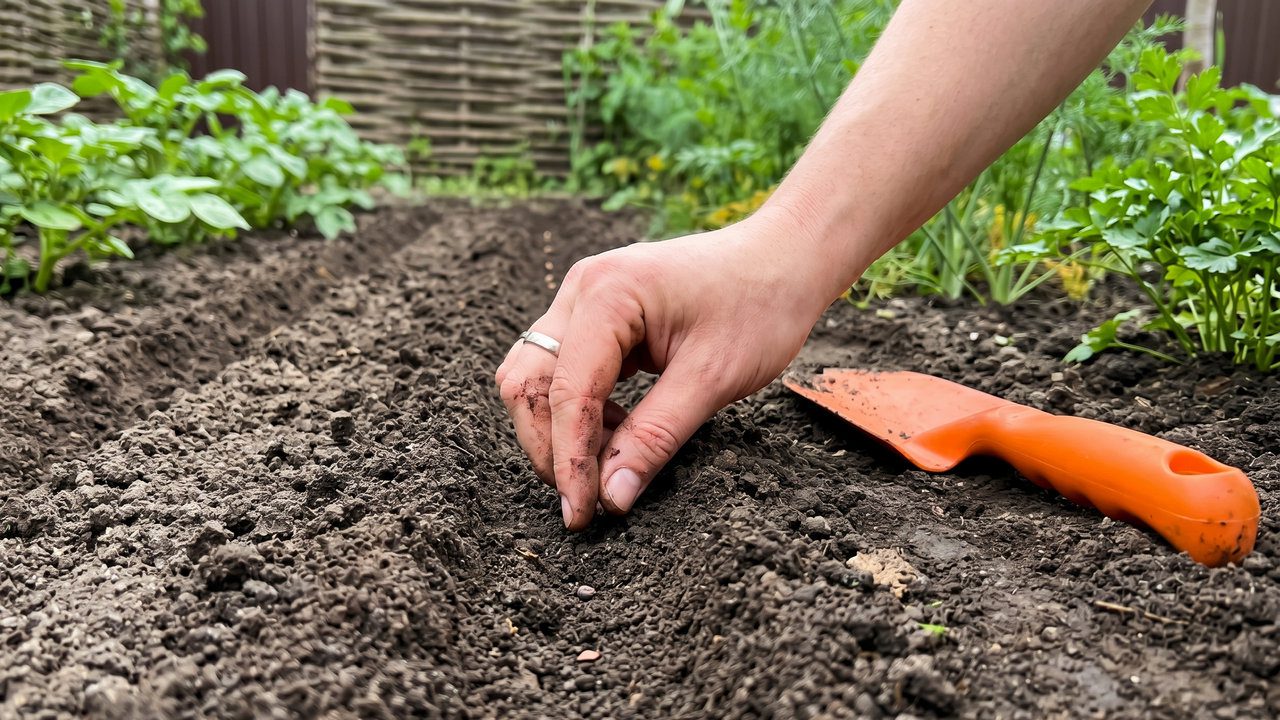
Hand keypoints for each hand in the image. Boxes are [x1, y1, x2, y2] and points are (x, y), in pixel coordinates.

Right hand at [496, 211, 831, 528]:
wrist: (785, 258)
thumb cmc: (759, 306)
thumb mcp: (712, 380)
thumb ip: (655, 438)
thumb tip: (610, 499)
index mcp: (607, 294)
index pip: (567, 392)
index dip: (569, 461)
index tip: (580, 515)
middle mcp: (582, 289)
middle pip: (528, 382)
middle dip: (550, 446)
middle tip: (585, 501)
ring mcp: (584, 298)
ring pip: (538, 377)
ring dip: (560, 429)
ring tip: (606, 469)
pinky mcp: (596, 314)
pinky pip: (565, 369)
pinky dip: (581, 411)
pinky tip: (618, 436)